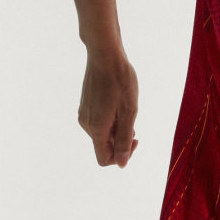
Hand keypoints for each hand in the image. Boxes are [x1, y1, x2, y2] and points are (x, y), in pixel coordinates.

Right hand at [78, 49, 139, 167]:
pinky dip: (110, 119)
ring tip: (125, 107)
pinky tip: (117, 102)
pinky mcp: (85, 105)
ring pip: (102, 133)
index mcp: (96, 128)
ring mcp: (83, 114)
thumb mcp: (129, 111)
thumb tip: (122, 164)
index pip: (104, 159)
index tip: (135, 138)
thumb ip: (124, 139)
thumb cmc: (120, 80)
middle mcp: (85, 124)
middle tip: (133, 119)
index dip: (121, 156)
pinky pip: (98, 122)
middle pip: (103, 146)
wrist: (105, 55)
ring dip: (116, 128)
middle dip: (121, 139)